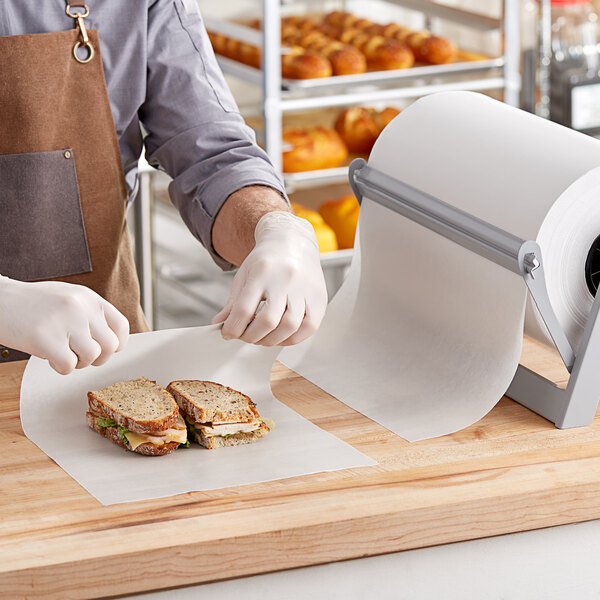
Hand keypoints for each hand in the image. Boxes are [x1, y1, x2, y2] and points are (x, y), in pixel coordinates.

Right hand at [0, 277, 128, 373]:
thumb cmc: (32, 304)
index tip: (104, 350)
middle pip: (110, 346)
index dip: (116, 343)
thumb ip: (90, 315)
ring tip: (61, 353)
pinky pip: (69, 366)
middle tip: (79, 356)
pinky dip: (61, 368)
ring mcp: (65, 322)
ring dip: (78, 363)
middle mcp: (81, 307)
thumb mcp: (68, 299)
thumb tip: (112, 342)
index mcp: (89, 298)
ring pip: (92, 357)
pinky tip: (48, 357)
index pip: (121, 326)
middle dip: (98, 358)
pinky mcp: (46, 338)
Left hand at [212, 211, 326, 345]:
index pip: (244, 309)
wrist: (292, 241)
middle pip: (269, 321)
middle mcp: (286, 279)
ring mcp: (305, 289)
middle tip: (246, 336)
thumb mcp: (244, 275)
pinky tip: (281, 335)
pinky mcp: (319, 297)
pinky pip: (309, 327)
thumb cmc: (266, 260)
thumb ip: (232, 302)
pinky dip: (293, 338)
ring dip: (272, 340)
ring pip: (290, 326)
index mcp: (262, 272)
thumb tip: (219, 325)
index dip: (233, 328)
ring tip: (263, 337)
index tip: (228, 333)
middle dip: (252, 336)